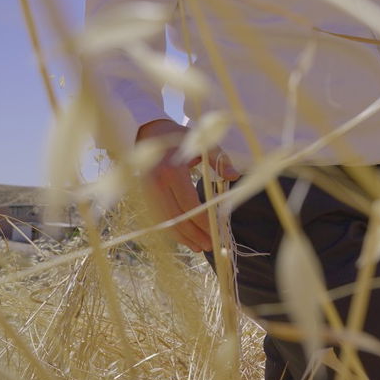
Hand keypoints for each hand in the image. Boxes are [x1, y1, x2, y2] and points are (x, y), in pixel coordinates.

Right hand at [135, 119, 239, 251]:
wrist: (147, 132)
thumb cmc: (179, 137)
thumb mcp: (201, 142)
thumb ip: (219, 159)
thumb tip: (234, 176)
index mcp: (172, 171)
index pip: (189, 204)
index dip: (203, 221)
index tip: (217, 230)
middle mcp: (157, 184)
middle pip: (177, 218)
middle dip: (195, 234)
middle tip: (211, 245)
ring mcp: (148, 192)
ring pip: (166, 222)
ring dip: (183, 238)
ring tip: (200, 247)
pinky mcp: (144, 196)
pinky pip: (159, 219)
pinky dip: (172, 231)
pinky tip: (185, 238)